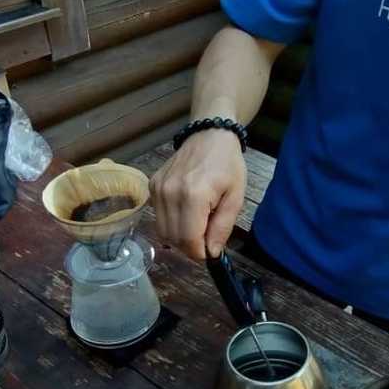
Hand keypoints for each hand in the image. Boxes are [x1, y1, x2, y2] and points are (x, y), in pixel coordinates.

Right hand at [150, 130, 245, 260]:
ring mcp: (157, 189)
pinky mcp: (152, 186)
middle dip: (190, 246)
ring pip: (162, 231)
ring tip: (197, 223)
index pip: (188, 240)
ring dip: (179, 236)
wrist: (209, 135)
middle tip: (206, 237)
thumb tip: (212, 253)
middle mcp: (169, 193)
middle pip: (173, 238)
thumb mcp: (235, 197)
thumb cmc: (227, 164)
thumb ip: (222, 227)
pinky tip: (186, 211)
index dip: (199, 253)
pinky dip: (171, 222)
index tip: (211, 251)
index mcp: (193, 195)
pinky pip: (158, 216)